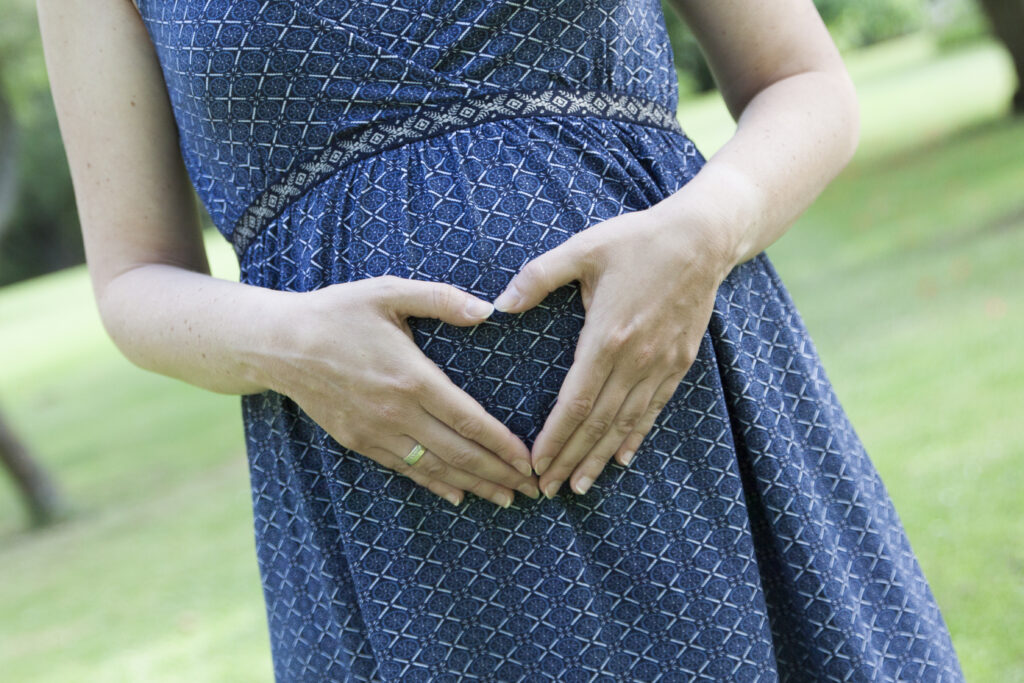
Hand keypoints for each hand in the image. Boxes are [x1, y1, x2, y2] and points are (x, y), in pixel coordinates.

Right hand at [262, 275, 540, 507]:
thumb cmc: (338, 312)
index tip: (530, 461)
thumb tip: (488, 310)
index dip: (504, 445)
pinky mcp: (359, 441)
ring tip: (506, 499)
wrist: (279, 344)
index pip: (470, 421)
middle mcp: (397, 412)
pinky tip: (457, 495)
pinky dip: (435, 485)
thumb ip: (441, 299)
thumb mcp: (389, 291)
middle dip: (500, 474)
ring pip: (435, 468)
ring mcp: (376, 431)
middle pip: (459, 453)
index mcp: (412, 377)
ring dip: (474, 486)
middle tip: (533, 490)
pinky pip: (405, 470)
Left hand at [491, 201, 737, 497]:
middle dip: (570, 459)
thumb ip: (538, 277)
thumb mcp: (582, 248)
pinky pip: (654, 409)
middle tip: (547, 489)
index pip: (576, 402)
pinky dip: (636, 437)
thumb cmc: (635, 240)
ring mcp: (661, 364)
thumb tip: (499, 305)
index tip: (535, 464)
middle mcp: (635, 359)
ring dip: (600, 458)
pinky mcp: (679, 363)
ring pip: (626, 424)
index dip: (554, 438)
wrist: (701, 238)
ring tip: (579, 485)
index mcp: (606, 337)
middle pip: (598, 423)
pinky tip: (622, 459)